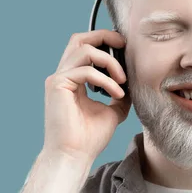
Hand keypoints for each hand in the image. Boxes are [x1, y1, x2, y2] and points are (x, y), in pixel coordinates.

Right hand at [42, 29, 130, 162]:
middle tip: (124, 45)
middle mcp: (63, 75)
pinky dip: (106, 80)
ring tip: (122, 80)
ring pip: (84, 50)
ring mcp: (58, 79)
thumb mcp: (113, 110)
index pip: (85, 47)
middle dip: (104, 36)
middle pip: (79, 39)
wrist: (74, 156)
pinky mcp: (57, 85)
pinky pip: (86, 70)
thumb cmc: (90, 138)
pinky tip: (117, 93)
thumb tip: (134, 81)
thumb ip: (119, 92)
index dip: (105, 41)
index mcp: (74, 79)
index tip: (125, 48)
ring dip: (109, 62)